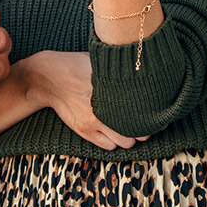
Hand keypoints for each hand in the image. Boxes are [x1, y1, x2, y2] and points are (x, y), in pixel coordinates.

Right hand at [22, 50, 147, 149]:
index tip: (158, 112)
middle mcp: (103, 106)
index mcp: (111, 87)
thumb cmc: (77, 64)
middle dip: (145, 128)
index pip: (142, 108)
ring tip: (131, 128)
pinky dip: (115, 142)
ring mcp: (92, 121)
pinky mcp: (83, 130)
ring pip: (125, 142)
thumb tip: (145, 66)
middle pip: (138, 129)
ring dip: (130, 137)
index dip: (154, 113)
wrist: (48, 77)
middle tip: (146, 122)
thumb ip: (121, 69)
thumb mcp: (101, 60)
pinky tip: (115, 132)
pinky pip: (108, 146)